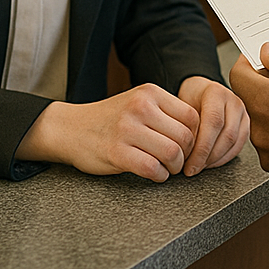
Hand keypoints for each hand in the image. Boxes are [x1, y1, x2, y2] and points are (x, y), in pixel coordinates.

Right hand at [16, 82, 200, 182]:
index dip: (196, 136)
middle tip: (179, 161)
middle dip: (187, 155)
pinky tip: (154, 174)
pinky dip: (159, 176)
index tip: (189, 146)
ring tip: (168, 168)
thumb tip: (200, 133)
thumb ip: (165, 112)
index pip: (192, 116)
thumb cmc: (109, 119)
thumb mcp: (138, 102)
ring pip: (172, 153)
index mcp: (150, 93)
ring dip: (175, 167)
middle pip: (185, 136)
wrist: (69, 128)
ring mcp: (127, 129)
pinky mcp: (117, 152)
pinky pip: (152, 168)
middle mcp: (140, 107)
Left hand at [177, 76, 249, 175]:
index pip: (213, 123)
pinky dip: (224, 158)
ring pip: (235, 142)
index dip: (202, 148)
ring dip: (216, 159)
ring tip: (199, 167)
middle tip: (192, 170)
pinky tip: (210, 163)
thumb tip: (185, 154)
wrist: (199, 90)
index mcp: (216, 93)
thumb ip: (186, 127)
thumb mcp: (182, 107)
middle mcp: (233, 101)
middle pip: (227, 135)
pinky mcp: (246, 124)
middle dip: (208, 157)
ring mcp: (242, 113)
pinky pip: (239, 146)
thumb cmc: (188, 99)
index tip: (188, 164)